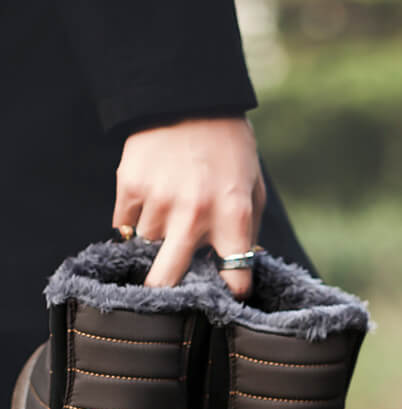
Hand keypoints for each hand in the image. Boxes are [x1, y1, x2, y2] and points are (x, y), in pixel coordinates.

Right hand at [113, 116, 265, 297]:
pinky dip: (135, 221)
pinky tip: (151, 202)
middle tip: (169, 295)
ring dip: (156, 242)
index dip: (231, 289)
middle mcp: (195, 213)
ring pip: (147, 248)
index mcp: (234, 217)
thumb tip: (239, 275)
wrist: (189, 98)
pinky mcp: (130, 186)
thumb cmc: (229, 151)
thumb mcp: (253, 190)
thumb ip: (248, 234)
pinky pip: (124, 225)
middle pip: (168, 277)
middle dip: (168, 293)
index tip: (227, 292)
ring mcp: (159, 200)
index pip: (234, 277)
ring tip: (169, 218)